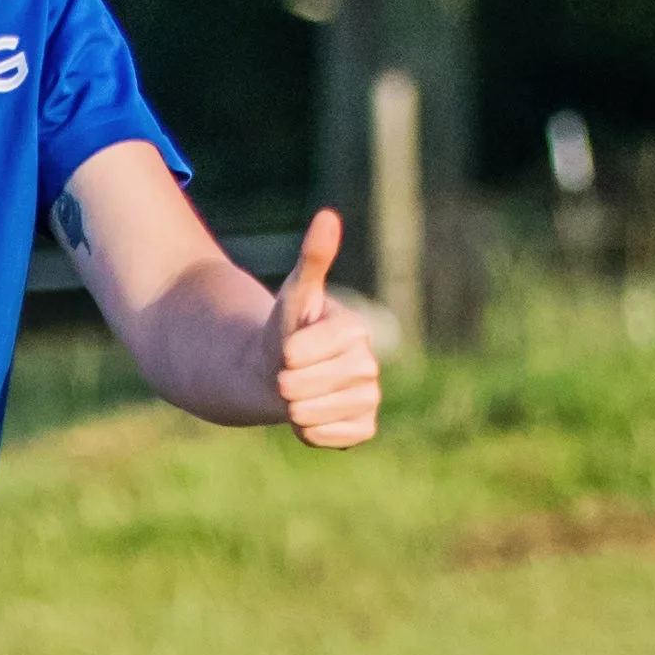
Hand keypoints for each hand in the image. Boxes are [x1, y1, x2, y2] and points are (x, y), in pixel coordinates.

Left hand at [266, 208, 380, 449]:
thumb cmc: (287, 330)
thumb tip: (328, 216)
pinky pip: (326, 437)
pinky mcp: (365, 428)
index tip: (288, 346)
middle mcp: (370, 365)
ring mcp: (370, 399)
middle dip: (284, 381)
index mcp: (356, 330)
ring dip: (293, 407)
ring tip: (300, 391)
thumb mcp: (293, 293)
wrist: (283, 373)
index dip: (284, 353)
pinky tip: (312, 413)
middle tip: (290, 371)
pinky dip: (309, 431)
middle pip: (301, 387)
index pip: (299, 353)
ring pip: (310, 414)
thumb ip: (312, 259)